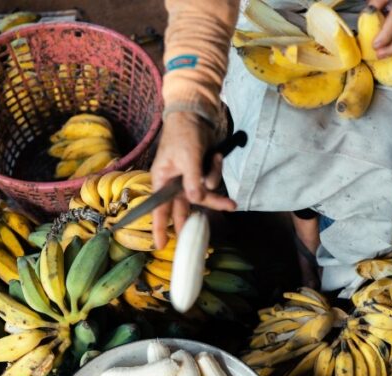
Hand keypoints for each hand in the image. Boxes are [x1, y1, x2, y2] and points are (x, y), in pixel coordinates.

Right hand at [150, 110, 235, 249]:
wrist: (196, 114)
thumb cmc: (183, 134)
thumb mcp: (187, 157)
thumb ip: (192, 181)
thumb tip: (196, 201)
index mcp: (163, 180)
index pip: (159, 209)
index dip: (159, 228)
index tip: (160, 246)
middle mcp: (175, 183)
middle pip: (186, 207)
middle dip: (198, 218)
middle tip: (202, 238)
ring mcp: (190, 178)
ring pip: (203, 195)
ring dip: (216, 197)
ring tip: (232, 204)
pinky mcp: (202, 173)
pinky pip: (212, 181)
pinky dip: (216, 170)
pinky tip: (215, 157)